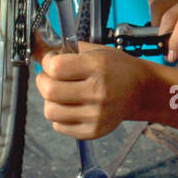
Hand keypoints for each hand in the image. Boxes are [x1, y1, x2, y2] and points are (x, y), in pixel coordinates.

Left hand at [33, 34, 150, 139]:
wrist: (141, 91)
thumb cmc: (118, 68)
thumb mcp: (96, 50)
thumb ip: (65, 49)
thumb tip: (35, 47)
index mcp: (98, 66)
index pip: (55, 67)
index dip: (47, 62)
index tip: (50, 60)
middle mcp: (98, 92)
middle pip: (50, 91)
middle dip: (43, 81)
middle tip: (50, 77)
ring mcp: (96, 114)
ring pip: (50, 111)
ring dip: (50, 100)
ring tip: (61, 92)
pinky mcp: (93, 131)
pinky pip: (59, 126)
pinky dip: (60, 115)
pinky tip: (71, 106)